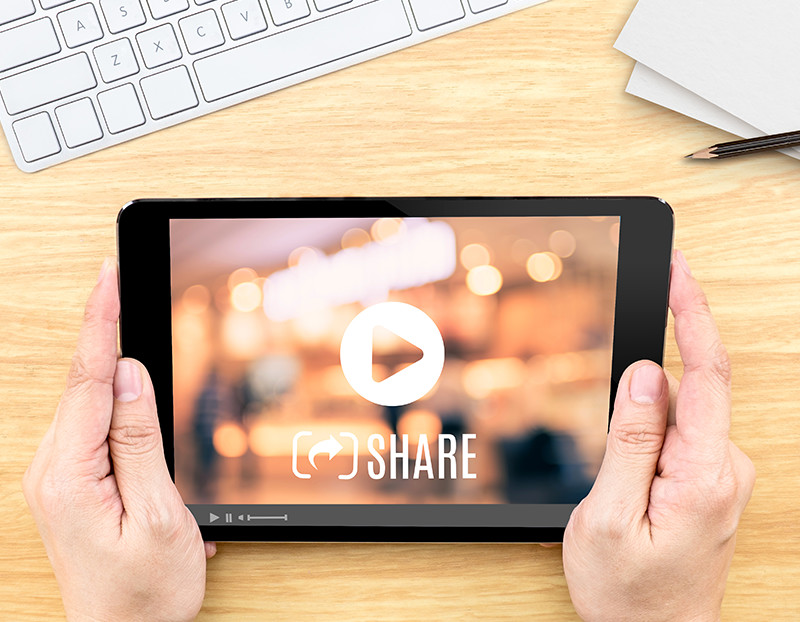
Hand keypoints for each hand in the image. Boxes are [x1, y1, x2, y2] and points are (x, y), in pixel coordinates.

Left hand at [23, 258, 214, 621]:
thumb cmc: (145, 592)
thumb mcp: (158, 513)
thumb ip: (138, 439)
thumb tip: (129, 373)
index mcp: (71, 475)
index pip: (90, 379)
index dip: (102, 321)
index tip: (110, 277)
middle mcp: (53, 470)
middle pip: (85, 382)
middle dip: (105, 329)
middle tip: (122, 281)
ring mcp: (59, 476)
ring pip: (89, 401)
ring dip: (112, 363)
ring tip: (127, 316)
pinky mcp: (71, 482)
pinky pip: (91, 425)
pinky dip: (114, 399)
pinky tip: (128, 383)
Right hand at [563, 250, 754, 621]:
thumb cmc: (629, 592)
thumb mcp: (608, 516)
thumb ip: (631, 440)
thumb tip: (646, 374)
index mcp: (703, 476)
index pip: (706, 374)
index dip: (692, 314)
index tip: (678, 271)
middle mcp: (725, 470)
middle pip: (684, 393)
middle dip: (639, 398)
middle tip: (613, 446)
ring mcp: (720, 476)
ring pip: (674, 417)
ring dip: (637, 432)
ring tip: (617, 492)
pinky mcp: (709, 481)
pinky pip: (677, 436)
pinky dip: (647, 438)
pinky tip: (629, 483)